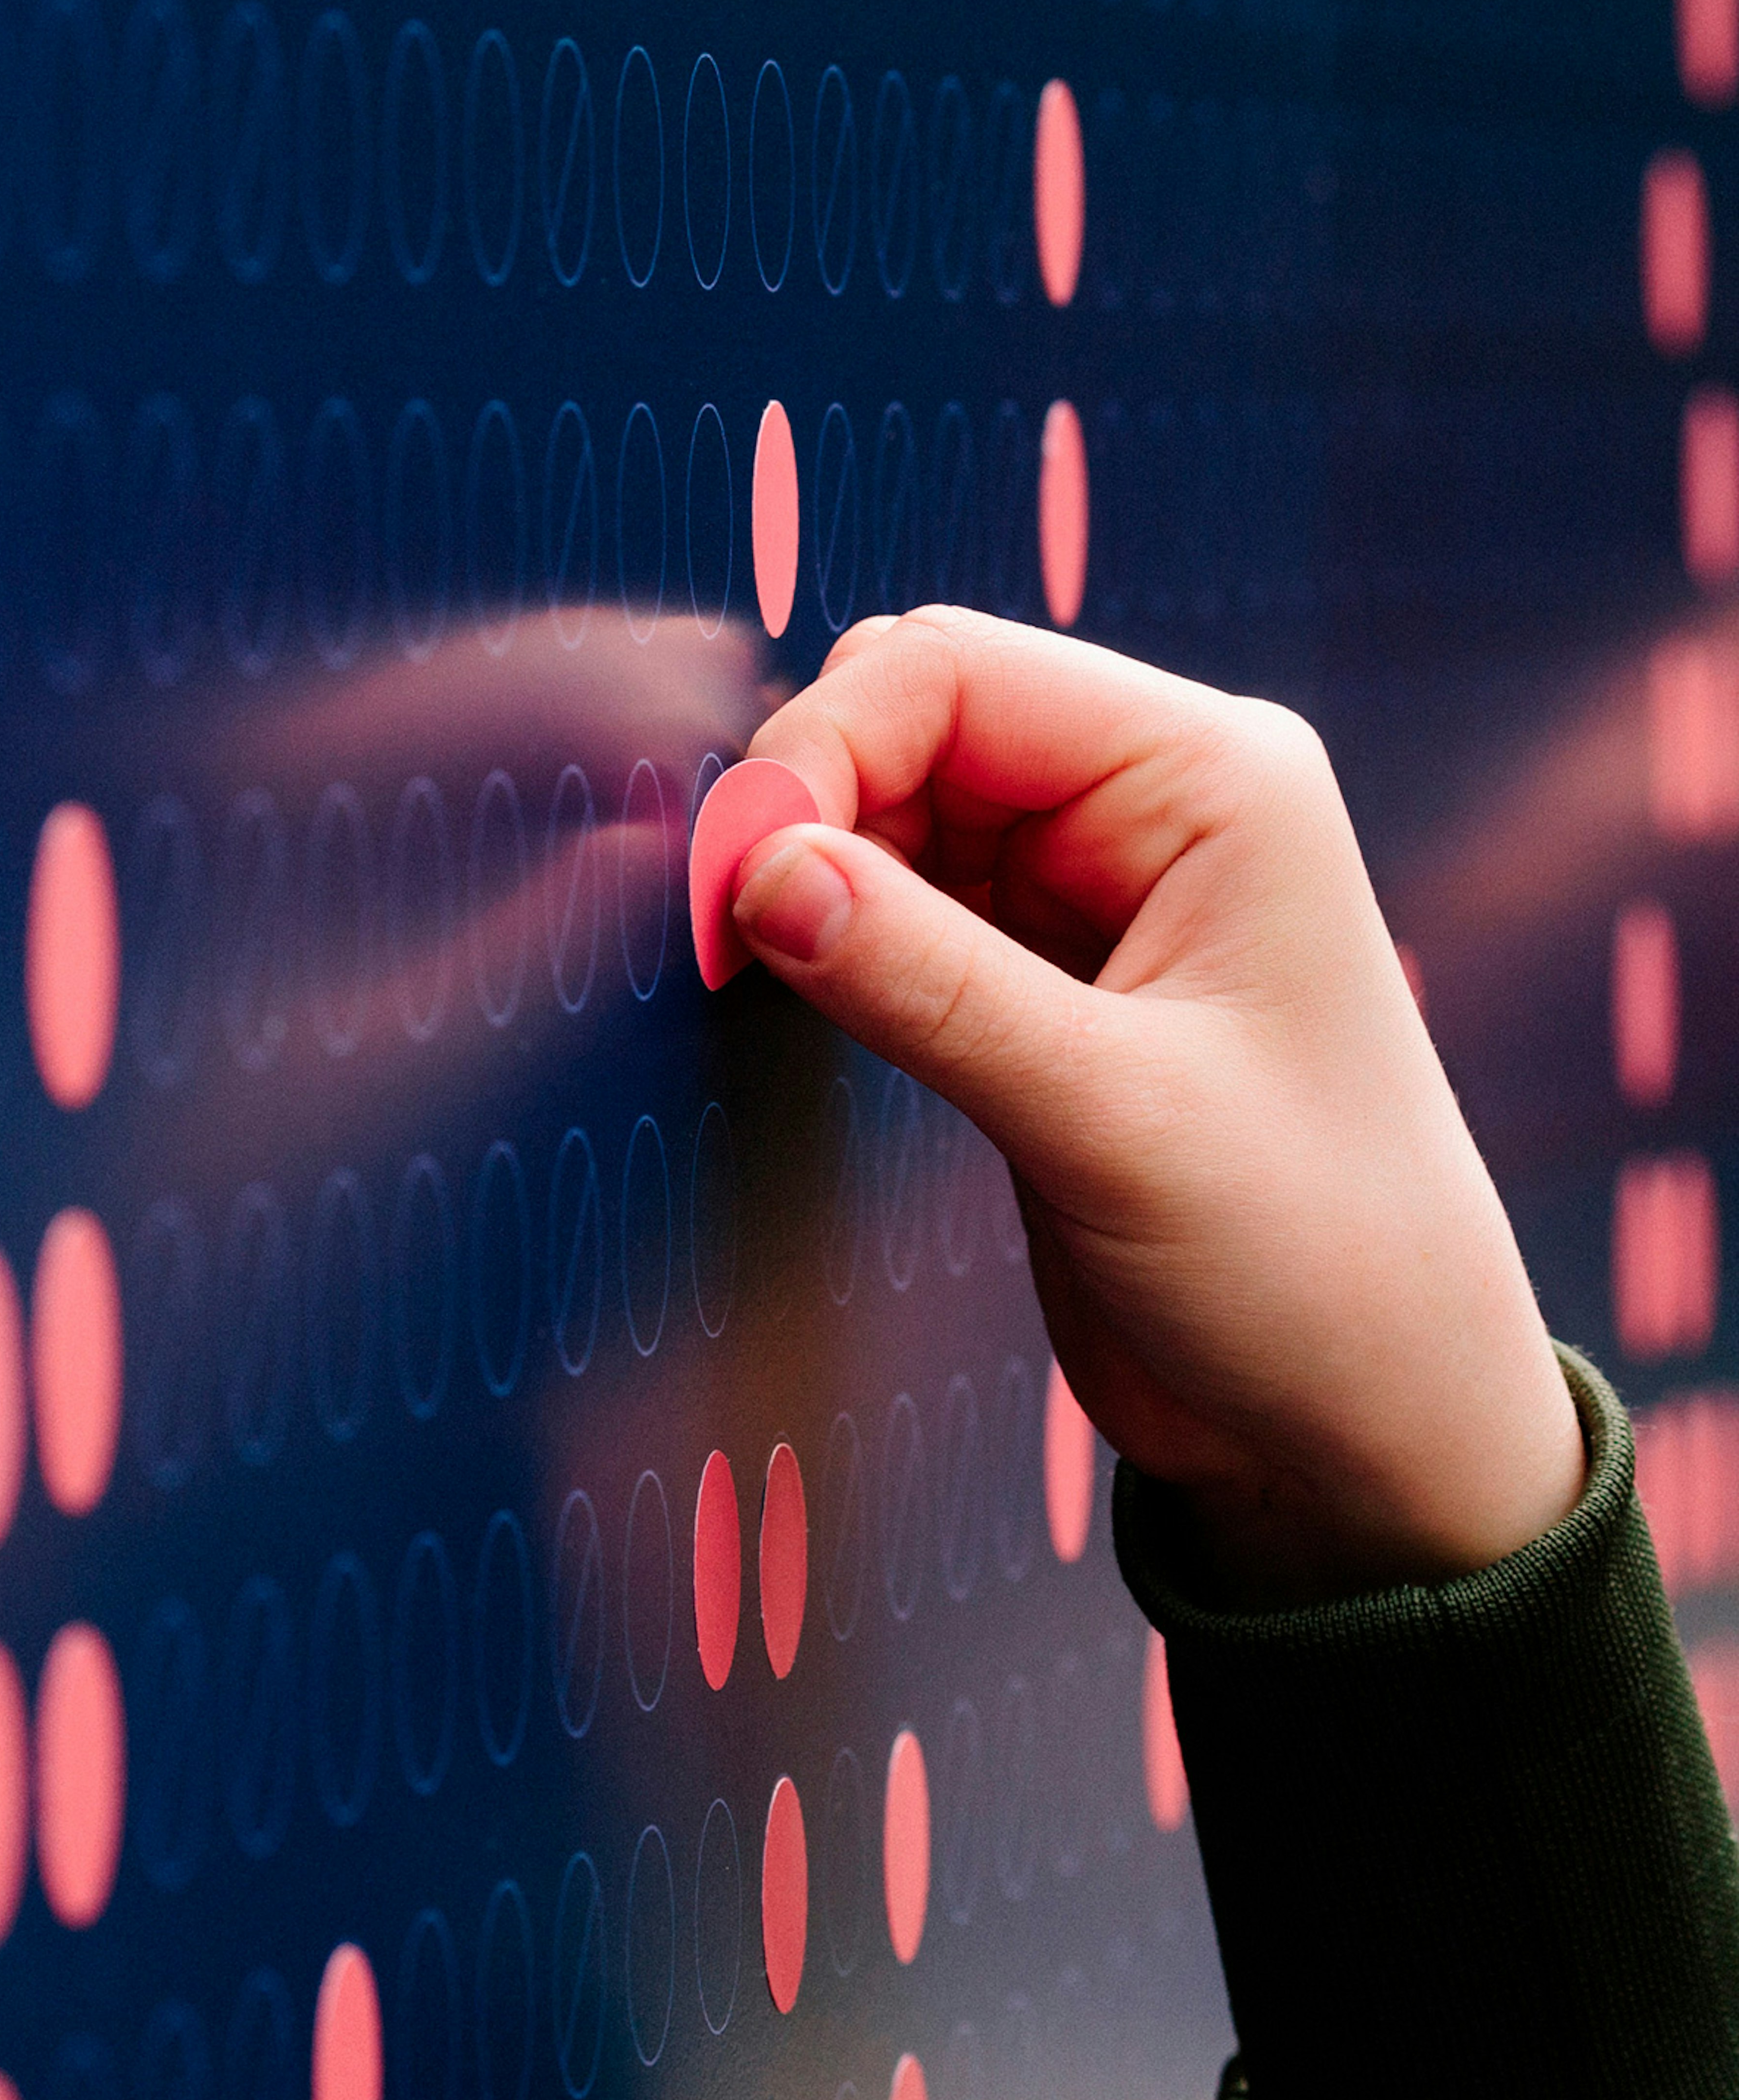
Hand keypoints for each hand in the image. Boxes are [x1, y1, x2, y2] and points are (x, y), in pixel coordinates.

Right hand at [731, 608, 1582, 1605]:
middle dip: (808, 800)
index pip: (958, 674)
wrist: (1369, 1425)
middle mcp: (1157, 807)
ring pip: (894, 808)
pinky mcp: (1046, 981)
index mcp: (1214, 780)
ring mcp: (1098, 892)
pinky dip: (836, 932)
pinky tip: (799, 989)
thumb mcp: (1112, 1120)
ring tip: (756, 969)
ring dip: (814, 869)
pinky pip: (905, 903)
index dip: (820, 749)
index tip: (732, 874)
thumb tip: (756, 870)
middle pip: (916, 716)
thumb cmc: (1313, 1265)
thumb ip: (927, 984)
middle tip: (730, 930)